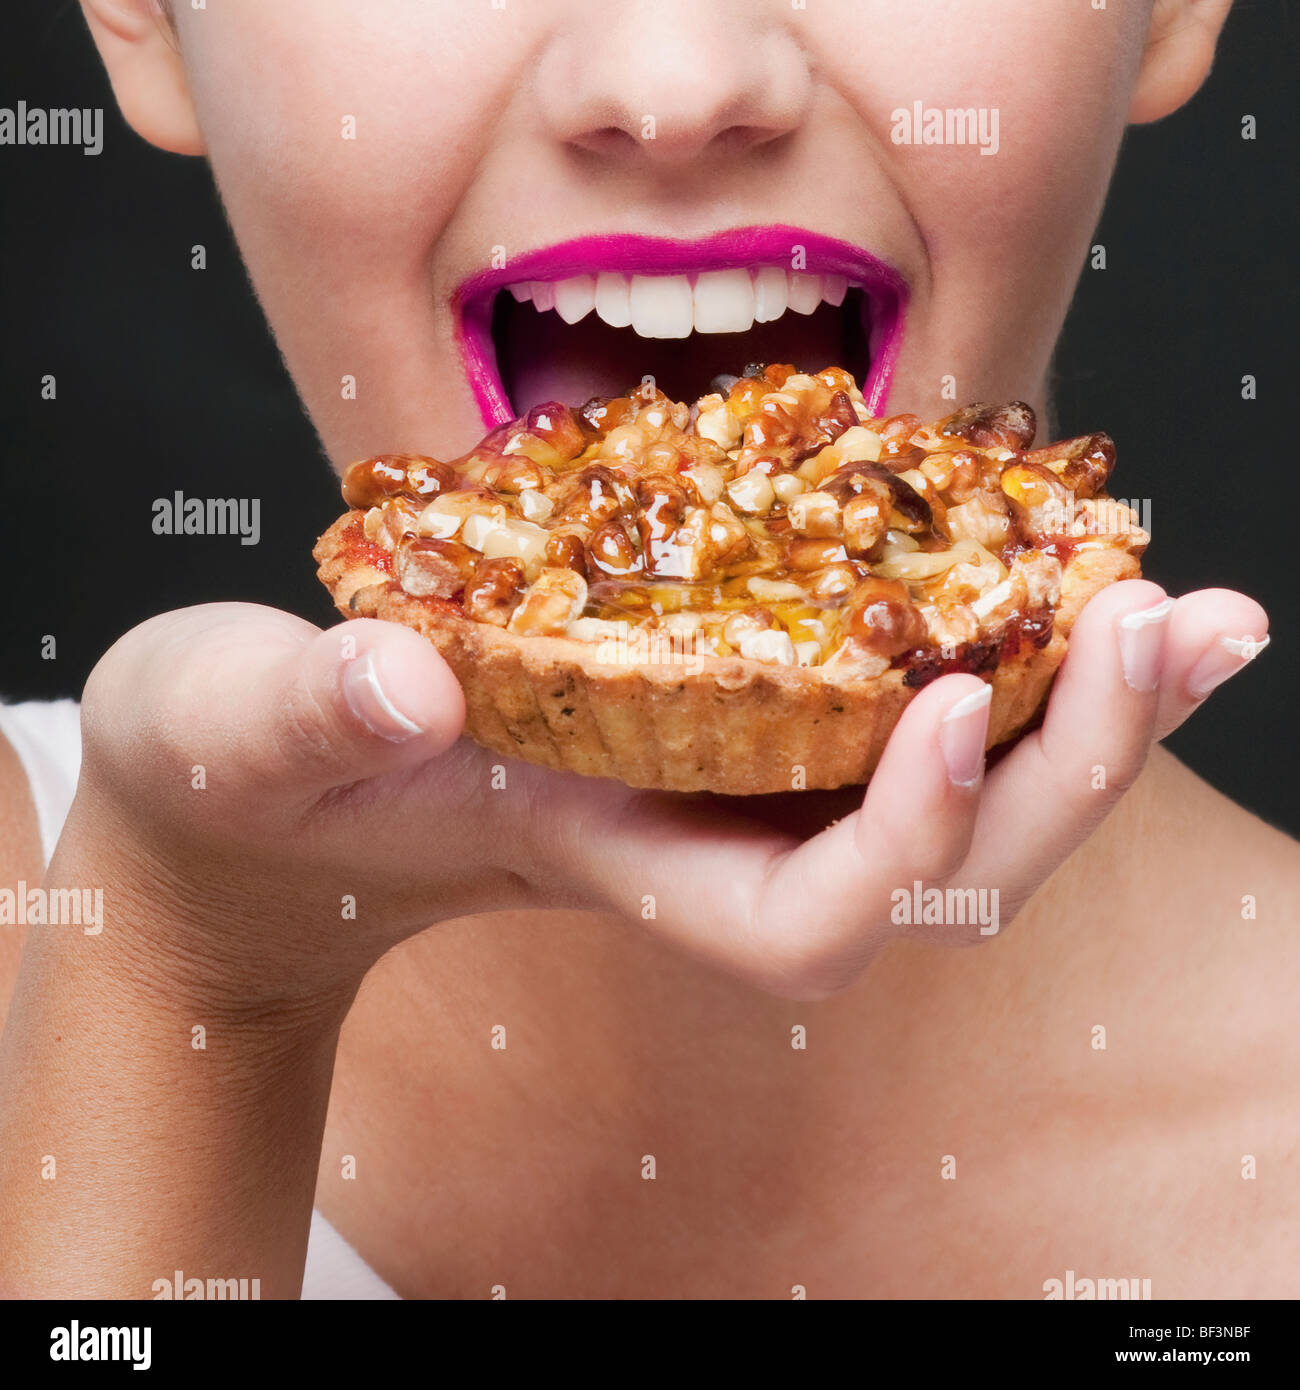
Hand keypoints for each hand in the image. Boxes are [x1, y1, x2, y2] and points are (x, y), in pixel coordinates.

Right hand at [67, 582, 1265, 1008]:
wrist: (260, 778)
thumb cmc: (240, 770)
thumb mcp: (242, 729)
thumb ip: (309, 713)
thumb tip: (407, 683)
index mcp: (610, 863)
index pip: (803, 918)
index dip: (899, 837)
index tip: (951, 703)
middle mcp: (698, 837)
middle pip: (932, 866)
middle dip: (1063, 766)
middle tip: (1169, 624)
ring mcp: (724, 776)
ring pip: (948, 790)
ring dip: (1084, 710)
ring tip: (1192, 611)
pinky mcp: (728, 701)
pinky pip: (898, 693)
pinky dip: (1005, 643)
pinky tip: (1072, 569)